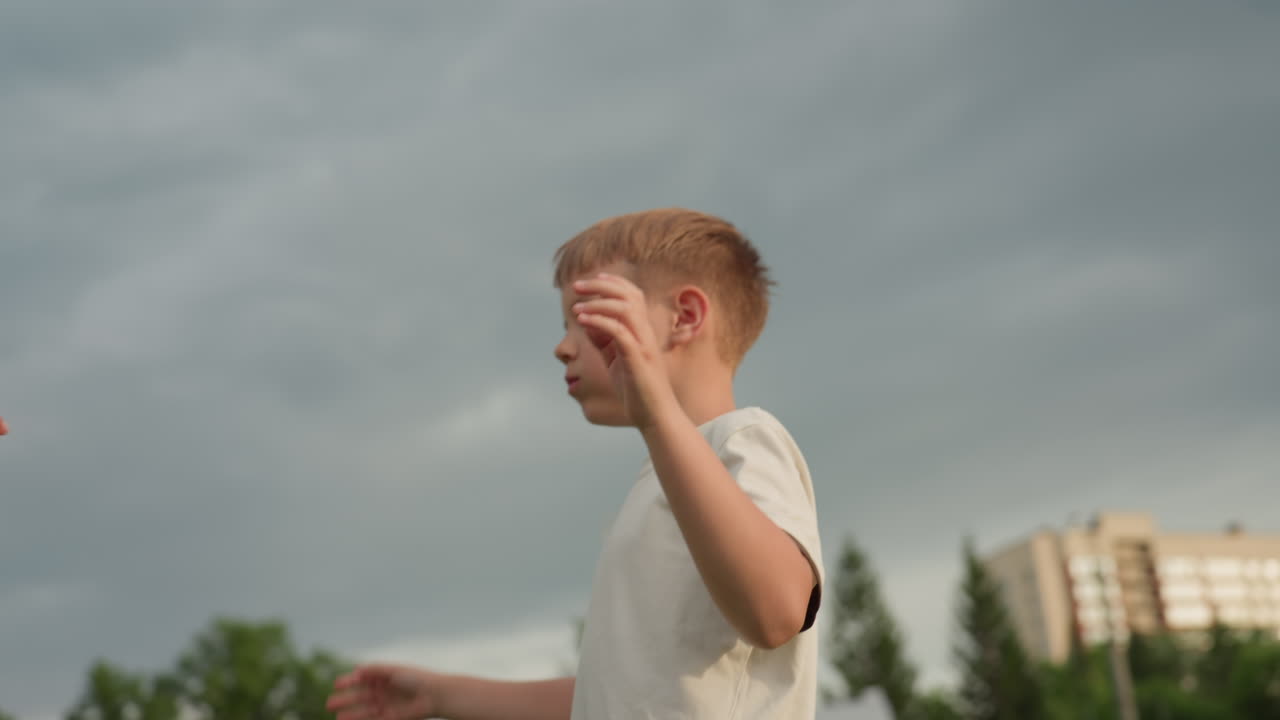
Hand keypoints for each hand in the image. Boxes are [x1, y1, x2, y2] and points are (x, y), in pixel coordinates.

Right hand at [326, 664, 440, 719]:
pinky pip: (372, 719)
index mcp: (383, 677)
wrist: (433, 695)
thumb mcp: (393, 671)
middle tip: (330, 703)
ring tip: (337, 716)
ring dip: (350, 713)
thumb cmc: (415, 678)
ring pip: (364, 710)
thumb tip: (356, 670)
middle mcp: (383, 690)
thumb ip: (374, 669)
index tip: (336, 684)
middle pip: (360, 696)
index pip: (362, 679)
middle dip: (345, 700)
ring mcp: (386, 704)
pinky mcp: (390, 717)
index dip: (349, 681)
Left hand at [572, 272, 677, 429]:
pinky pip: (618, 332)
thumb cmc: (636, 389)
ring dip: (598, 302)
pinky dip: (599, 321)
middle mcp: (646, 333)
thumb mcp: (615, 359)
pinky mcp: (637, 359)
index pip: (633, 295)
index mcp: (643, 331)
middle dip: (601, 286)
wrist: (655, 416)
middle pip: (629, 295)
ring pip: (625, 309)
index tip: (593, 279)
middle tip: (577, 286)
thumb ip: (603, 340)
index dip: (614, 282)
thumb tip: (587, 321)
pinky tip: (582, 321)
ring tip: (576, 307)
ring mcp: (643, 345)